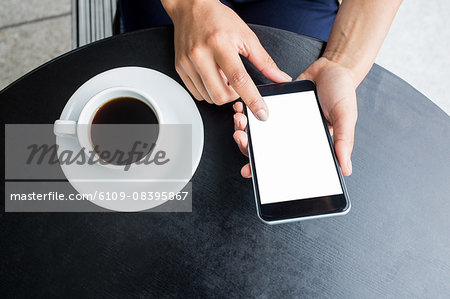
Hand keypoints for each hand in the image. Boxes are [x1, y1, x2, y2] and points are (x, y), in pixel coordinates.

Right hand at [162, 0, 291, 119]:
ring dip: (221, 93)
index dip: (253, 99)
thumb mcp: (246, 36)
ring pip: (209, 97)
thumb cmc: (218, 19)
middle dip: (234, 96)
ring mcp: (188, 63)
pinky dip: (208, 91)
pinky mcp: (180, 68)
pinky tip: (211, 76)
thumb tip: (279, 77)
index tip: (261, 113)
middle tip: (235, 81)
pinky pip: (197, 94)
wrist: (191, 8)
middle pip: (222, 95)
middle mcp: (201, 54)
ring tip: (222, 74)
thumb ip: (264, 61)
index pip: (239, 79)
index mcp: (220, 44)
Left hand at [233, 57, 357, 176]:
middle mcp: (291, 136)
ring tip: (240, 120)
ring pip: (257, 132)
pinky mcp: (275, 106)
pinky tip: (240, 108)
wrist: (333, 67)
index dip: (264, 169)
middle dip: (248, 146)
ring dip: (244, 129)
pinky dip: (247, 111)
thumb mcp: (345, 116)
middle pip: (264, 149)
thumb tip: (345, 169)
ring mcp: (281, 122)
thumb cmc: (343, 93)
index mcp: (306, 144)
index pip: (282, 163)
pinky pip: (257, 112)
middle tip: (241, 137)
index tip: (248, 170)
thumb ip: (343, 140)